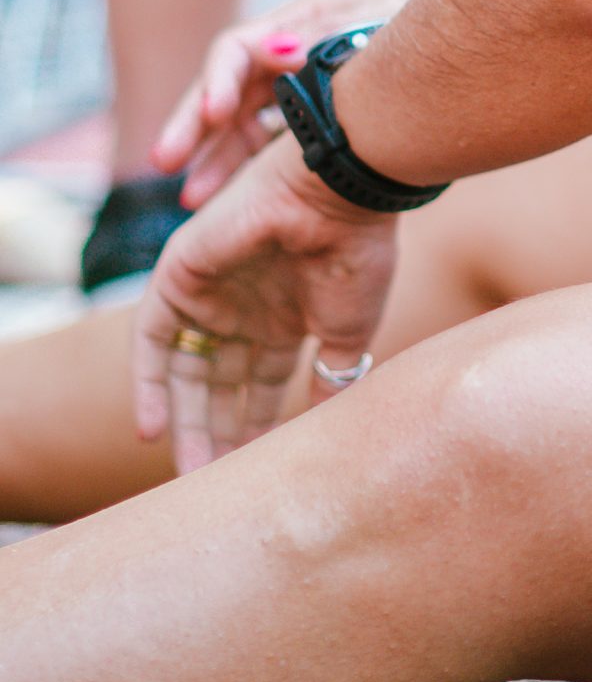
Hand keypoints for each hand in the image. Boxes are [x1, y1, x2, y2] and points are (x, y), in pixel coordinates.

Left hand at [133, 136, 398, 472]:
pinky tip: (151, 430)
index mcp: (287, 315)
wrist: (338, 195)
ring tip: (187, 472)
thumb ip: (331, 380)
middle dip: (216, 432)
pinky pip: (152, 338)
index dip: (255, 426)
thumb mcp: (350, 333)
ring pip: (185, 368)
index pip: (260, 383)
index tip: (252, 474)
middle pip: (219, 383)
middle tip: (211, 486)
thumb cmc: (355, 257)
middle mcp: (246, 306)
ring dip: (183, 421)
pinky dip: (147, 383)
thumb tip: (327, 429)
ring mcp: (212, 292)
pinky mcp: (180, 274)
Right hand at [152, 0, 413, 208]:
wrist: (480, 50)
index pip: (239, 47)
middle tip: (166, 163)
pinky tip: (222, 199)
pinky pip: (266, 141)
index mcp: (305, 20)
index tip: (215, 114)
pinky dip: (243, 166)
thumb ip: (329, 38)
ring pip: (242, 120)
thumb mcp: (385, 27)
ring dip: (214, 156)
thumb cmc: (432, 30)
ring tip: (191, 200)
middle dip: (195, 124)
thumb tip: (272, 50)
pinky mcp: (313, 117)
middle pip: (228, 85)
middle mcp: (292, 50)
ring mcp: (299, 84)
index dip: (219, 79)